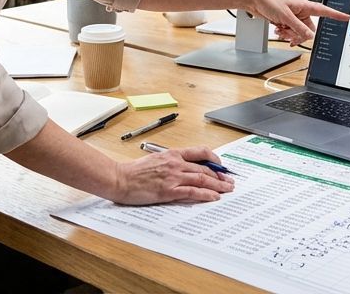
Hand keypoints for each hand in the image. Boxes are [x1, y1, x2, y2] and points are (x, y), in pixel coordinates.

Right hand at [109, 146, 233, 204]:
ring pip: (202, 179)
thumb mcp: (155, 160)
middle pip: (204, 168)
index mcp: (172, 154)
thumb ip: (170, 163)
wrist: (120, 178)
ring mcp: (173, 176)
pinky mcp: (168, 190)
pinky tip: (214, 197)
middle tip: (230, 181)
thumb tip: (184, 169)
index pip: (199, 152)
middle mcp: (175, 163)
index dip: (214, 158)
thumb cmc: (134, 171)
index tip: (221, 165)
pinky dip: (205, 194)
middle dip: (220, 175)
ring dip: (218, 185)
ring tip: (227, 190)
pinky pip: (192, 192)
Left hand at [248, 0, 349, 46]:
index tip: (347, 17)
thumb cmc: (269, 0)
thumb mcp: (286, 17)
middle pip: (309, 29)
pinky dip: (285, 33)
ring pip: (299, 33)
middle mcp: (301, 11)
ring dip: (290, 34)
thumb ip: (298, 27)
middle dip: (300, 34)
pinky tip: (278, 29)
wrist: (254, 0)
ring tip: (281, 29)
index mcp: (305, 6)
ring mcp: (293, 17)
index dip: (336, 15)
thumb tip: (309, 36)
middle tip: (290, 33)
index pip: (325, 11)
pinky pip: (291, 32)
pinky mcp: (285, 21)